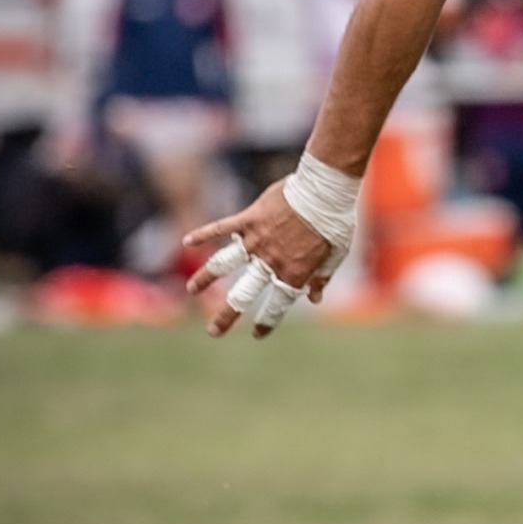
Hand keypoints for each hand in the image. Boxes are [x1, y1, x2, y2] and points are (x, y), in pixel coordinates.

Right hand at [184, 181, 335, 338]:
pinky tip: (187, 241)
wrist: (324, 190)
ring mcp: (256, 240)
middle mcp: (270, 261)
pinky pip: (221, 228)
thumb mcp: (335, 255)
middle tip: (214, 332)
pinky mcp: (249, 219)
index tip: (257, 333)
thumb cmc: (334, 222)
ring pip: (223, 264)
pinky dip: (203, 234)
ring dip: (205, 278)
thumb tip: (313, 299)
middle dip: (227, 316)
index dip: (267, 320)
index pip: (277, 304)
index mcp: (293, 272)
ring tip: (192, 289)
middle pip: (243, 295)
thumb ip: (321, 277)